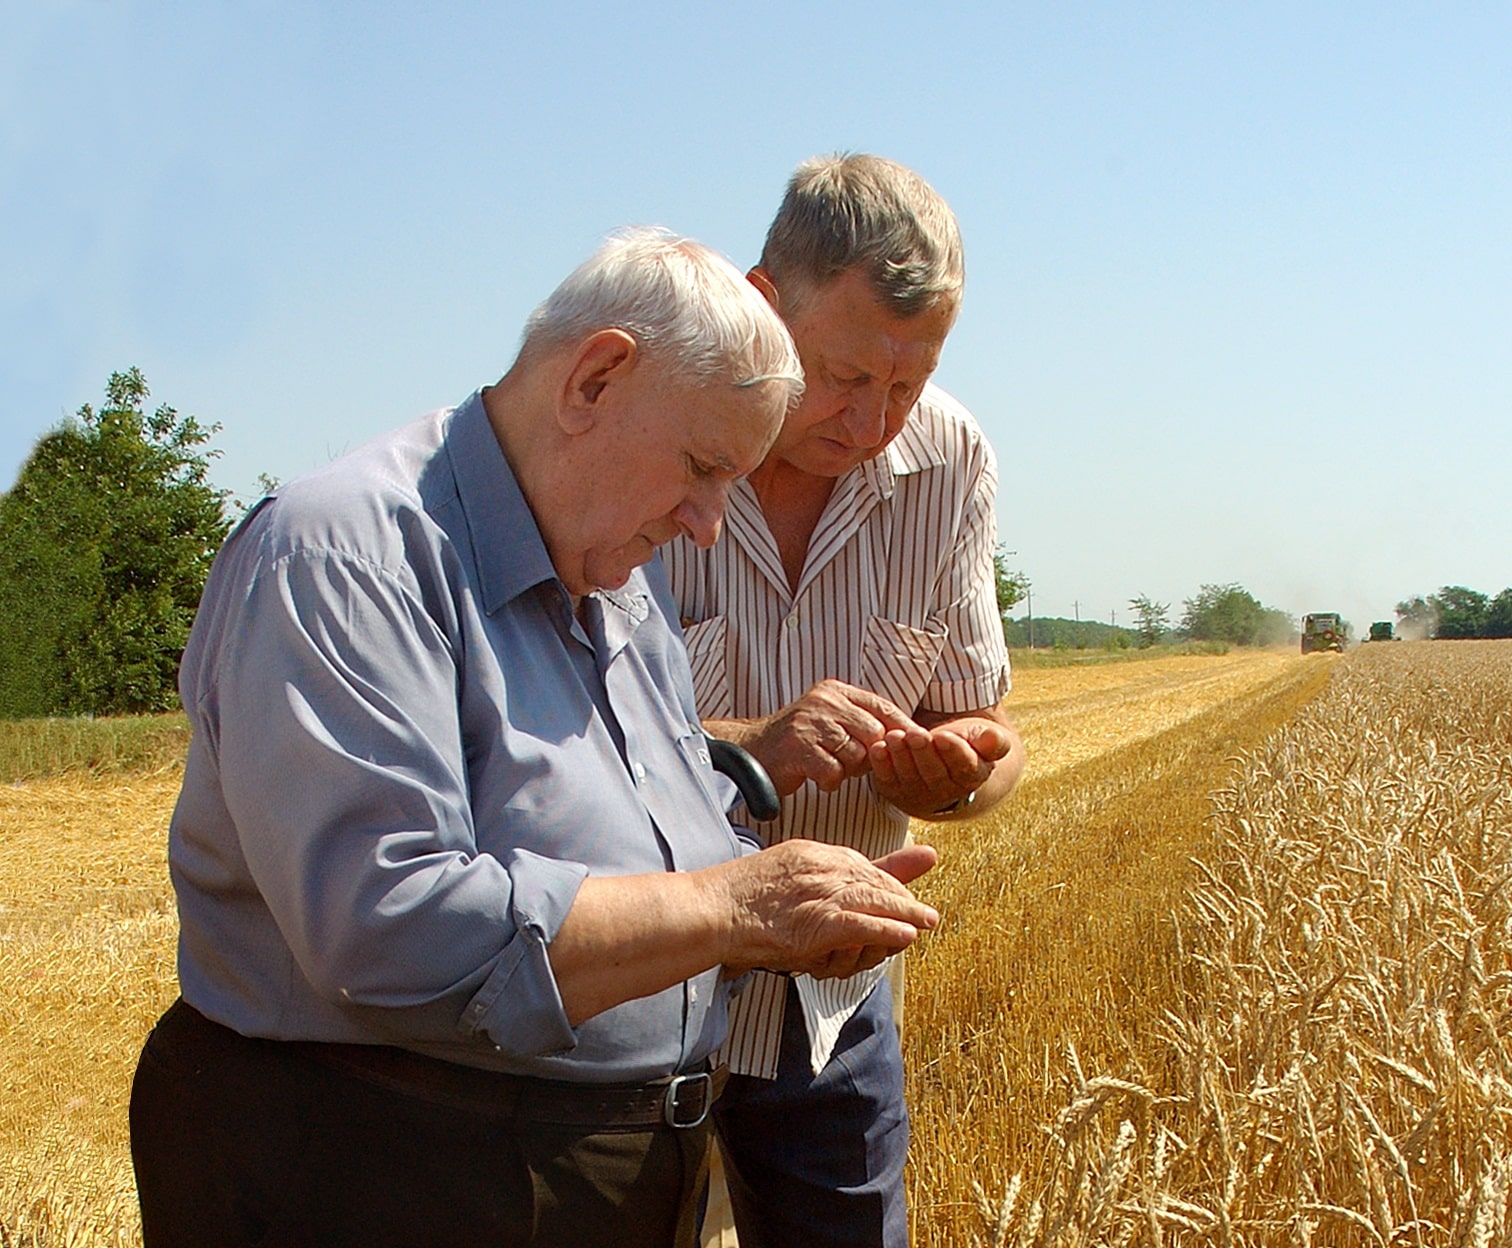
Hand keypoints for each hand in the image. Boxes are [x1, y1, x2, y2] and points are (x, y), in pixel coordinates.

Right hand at [717, 839, 938, 978]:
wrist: (712, 909)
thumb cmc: (739, 897)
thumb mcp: (782, 871)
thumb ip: (814, 874)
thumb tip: (824, 883)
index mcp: (813, 854)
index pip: (861, 865)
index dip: (888, 881)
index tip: (903, 893)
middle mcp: (822, 868)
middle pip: (876, 882)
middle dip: (903, 899)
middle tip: (924, 914)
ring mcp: (823, 893)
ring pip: (878, 901)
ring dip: (907, 914)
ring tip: (925, 923)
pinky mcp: (820, 922)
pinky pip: (864, 925)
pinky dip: (888, 931)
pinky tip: (905, 935)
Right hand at [720, 681, 920, 796]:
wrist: (752, 752)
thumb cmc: (799, 742)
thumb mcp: (831, 720)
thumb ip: (862, 723)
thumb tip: (907, 736)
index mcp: (835, 691)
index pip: (882, 706)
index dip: (903, 727)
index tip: (918, 743)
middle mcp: (824, 701)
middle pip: (873, 734)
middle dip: (868, 756)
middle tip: (849, 763)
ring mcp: (810, 723)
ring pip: (855, 755)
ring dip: (847, 770)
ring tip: (829, 766)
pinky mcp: (799, 747)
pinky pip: (834, 772)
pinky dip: (829, 781)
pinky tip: (816, 776)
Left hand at [869, 717, 1014, 817]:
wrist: (941, 759)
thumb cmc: (964, 743)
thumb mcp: (982, 738)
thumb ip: (992, 740)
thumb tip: (993, 738)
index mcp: (972, 777)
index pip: (964, 766)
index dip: (953, 752)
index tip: (943, 737)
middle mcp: (945, 791)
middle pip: (934, 773)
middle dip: (923, 752)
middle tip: (915, 734)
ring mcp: (918, 794)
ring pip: (910, 777)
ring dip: (900, 756)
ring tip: (895, 736)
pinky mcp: (895, 790)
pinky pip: (887, 780)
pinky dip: (881, 765)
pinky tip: (878, 748)